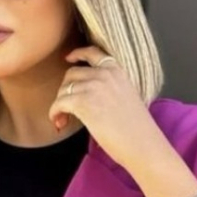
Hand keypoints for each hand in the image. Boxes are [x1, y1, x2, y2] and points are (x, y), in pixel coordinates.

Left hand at [47, 45, 159, 168]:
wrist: (141, 142)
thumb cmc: (136, 129)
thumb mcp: (127, 97)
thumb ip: (110, 89)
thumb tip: (89, 95)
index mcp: (117, 71)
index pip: (93, 53)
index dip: (77, 54)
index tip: (68, 58)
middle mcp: (104, 74)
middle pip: (72, 73)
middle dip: (65, 90)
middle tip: (65, 108)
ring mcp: (93, 86)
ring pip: (64, 89)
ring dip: (59, 105)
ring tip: (63, 120)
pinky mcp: (83, 102)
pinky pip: (59, 103)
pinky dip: (55, 113)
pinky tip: (59, 122)